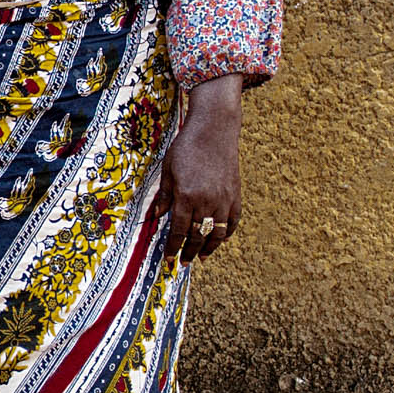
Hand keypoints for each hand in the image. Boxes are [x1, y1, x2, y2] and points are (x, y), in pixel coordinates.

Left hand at [160, 75, 245, 260]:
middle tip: (182, 263)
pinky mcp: (236, 195)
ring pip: (216, 233)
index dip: (173, 248)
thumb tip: (157, 217)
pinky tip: (219, 240)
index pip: (178, 231)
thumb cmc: (186, 147)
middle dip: (188, 252)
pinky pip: (233, 222)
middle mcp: (206, 201)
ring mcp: (224, 199)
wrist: (214, 129)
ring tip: (200, 257)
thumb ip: (164, 196)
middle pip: (197, 236)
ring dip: (208, 248)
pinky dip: (226, 234)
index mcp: (186, 196)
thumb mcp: (168, 170)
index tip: (168, 259)